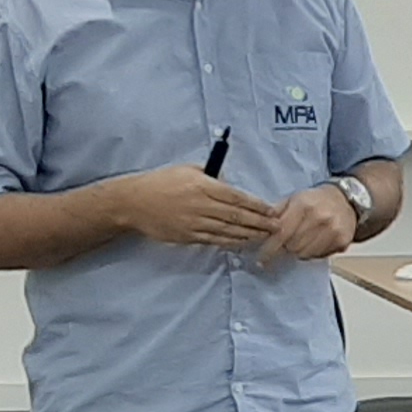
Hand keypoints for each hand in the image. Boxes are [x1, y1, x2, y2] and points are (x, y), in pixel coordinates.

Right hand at [112, 165, 281, 251]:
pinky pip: (215, 240)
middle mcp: (202, 205)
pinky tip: (243, 242)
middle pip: (237, 216)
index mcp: (203, 186)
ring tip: (264, 235)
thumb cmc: (161, 182)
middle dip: (259, 222)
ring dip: (249, 234)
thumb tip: (229, 183)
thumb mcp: (187, 169)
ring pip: (229, 231)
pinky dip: (231, 242)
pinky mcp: (189, 236)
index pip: (237, 197)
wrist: (135, 203)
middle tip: (276, 226)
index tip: (271, 210)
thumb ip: (211, 175)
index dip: (257, 205)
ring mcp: (195, 223)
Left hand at [255, 183, 363, 268]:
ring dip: (298, 251)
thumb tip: (259, 227)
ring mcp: (332, 230)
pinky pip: (318, 256)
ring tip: (302, 240)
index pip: (281, 232)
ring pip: (304, 254)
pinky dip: (312, 253)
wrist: (346, 200)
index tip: (261, 259)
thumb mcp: (294, 199)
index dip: (269, 248)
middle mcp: (319, 217)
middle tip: (286, 243)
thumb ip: (276, 213)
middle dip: (285, 248)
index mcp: (304, 205)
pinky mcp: (342, 240)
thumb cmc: (316, 200)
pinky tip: (315, 242)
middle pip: (292, 246)